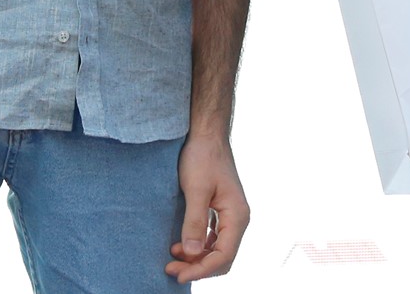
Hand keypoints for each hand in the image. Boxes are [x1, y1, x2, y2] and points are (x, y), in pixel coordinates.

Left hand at [166, 134, 248, 281]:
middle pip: (222, 257)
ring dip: (197, 258)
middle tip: (171, 268)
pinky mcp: (220, 211)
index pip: (224, 256)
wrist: (206, 134)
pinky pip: (213, 238)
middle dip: (198, 267)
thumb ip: (195, 221)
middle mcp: (238, 219)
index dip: (201, 270)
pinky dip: (199, 246)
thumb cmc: (202, 157)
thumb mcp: (195, 189)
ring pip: (217, 250)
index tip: (179, 274)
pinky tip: (181, 245)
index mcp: (237, 216)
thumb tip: (193, 254)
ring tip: (173, 257)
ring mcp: (230, 216)